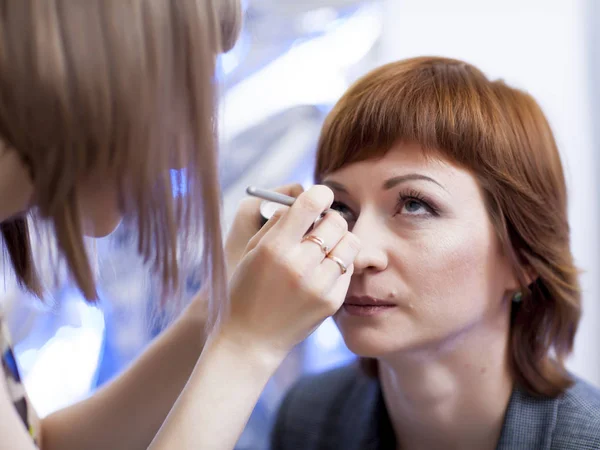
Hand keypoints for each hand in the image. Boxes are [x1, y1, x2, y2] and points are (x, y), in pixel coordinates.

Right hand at [217, 185, 360, 360]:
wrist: (250, 339)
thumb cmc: (246, 289)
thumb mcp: (252, 251)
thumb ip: (279, 223)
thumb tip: (304, 200)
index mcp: (275, 248)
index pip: (311, 204)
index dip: (320, 194)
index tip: (321, 196)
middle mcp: (299, 265)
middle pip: (336, 221)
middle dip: (330, 218)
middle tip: (320, 226)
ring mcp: (318, 285)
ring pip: (350, 243)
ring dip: (339, 240)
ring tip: (324, 249)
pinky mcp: (332, 301)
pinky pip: (348, 269)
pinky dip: (338, 264)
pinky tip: (322, 272)